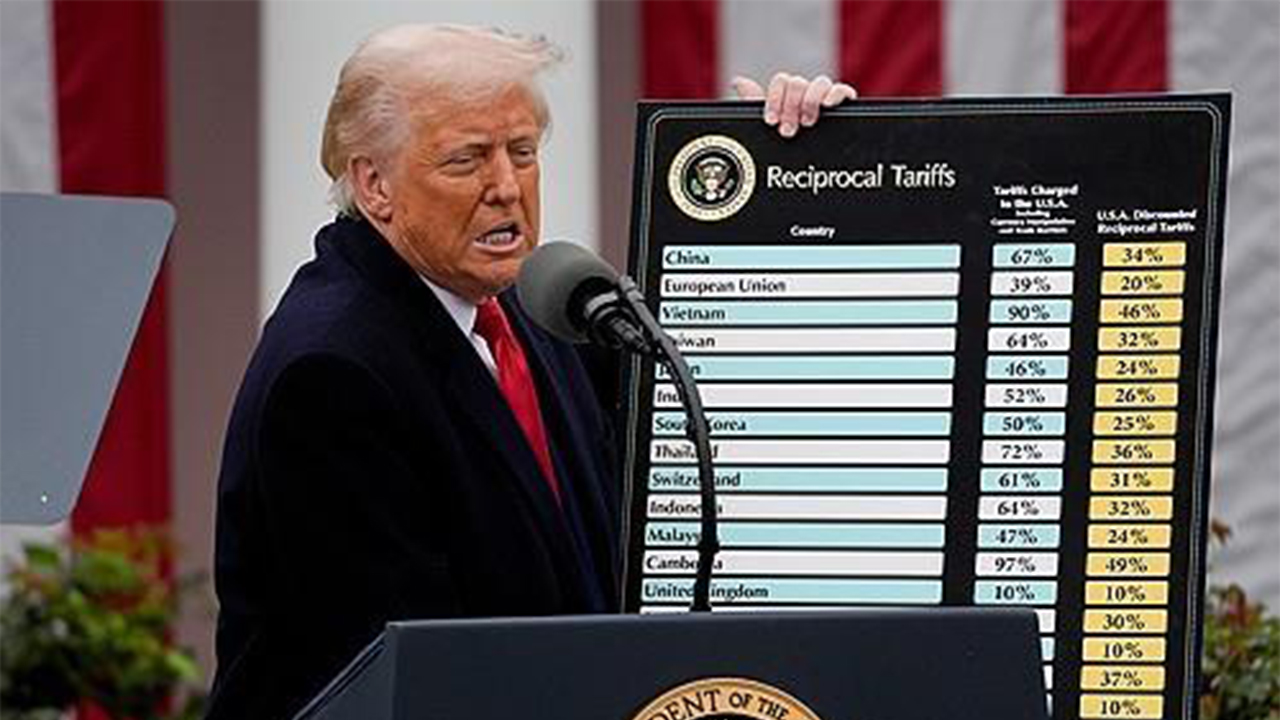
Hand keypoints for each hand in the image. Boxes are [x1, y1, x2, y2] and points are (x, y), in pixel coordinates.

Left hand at [731, 73, 856, 137]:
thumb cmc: (785, 145)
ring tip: (806, 123)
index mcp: (788, 95)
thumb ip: (754, 102)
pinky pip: (844, 90)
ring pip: (821, 82)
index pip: (782, 81)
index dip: (775, 99)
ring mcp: (825, 99)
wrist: (808, 168)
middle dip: (790, 107)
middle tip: (787, 131)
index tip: (771, 121)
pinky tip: (828, 105)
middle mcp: (806, 93)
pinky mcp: (843, 107)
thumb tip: (737, 81)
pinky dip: (836, 94)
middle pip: (798, 82)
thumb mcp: (767, 127)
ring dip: (810, 102)